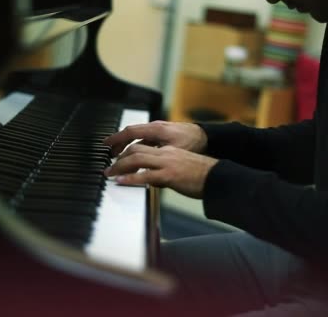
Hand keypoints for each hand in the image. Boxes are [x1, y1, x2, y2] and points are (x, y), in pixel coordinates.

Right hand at [103, 120, 207, 156]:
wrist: (208, 136)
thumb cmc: (195, 144)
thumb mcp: (177, 154)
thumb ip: (160, 162)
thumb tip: (147, 177)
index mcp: (157, 130)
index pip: (131, 132)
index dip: (116, 139)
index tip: (106, 145)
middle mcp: (156, 127)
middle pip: (131, 133)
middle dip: (118, 143)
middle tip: (109, 154)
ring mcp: (159, 128)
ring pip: (137, 135)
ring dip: (127, 144)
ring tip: (119, 155)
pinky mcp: (162, 133)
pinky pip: (144, 137)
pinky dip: (136, 144)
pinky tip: (134, 153)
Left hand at [104, 144, 218, 198]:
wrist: (218, 178)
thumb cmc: (202, 176)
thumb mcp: (181, 168)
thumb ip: (165, 170)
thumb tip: (152, 180)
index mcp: (169, 150)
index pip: (142, 145)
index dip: (127, 151)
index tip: (117, 159)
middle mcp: (166, 153)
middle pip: (135, 149)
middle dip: (119, 158)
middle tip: (109, 167)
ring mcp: (167, 163)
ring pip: (137, 159)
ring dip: (120, 166)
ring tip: (110, 174)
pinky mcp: (169, 175)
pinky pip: (145, 176)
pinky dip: (130, 178)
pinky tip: (120, 182)